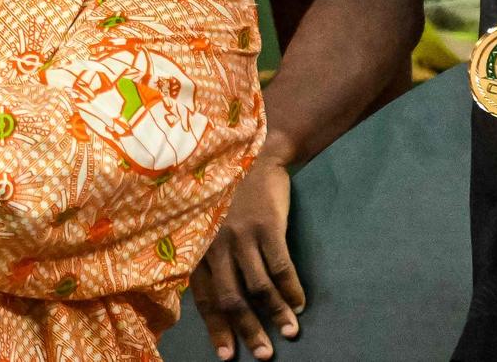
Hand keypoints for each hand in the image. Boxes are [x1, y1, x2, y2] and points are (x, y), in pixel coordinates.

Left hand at [192, 147, 301, 360]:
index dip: (216, 327)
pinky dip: (290, 289)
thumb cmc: (226, 194)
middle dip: (247, 330)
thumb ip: (207, 256)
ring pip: (257, 286)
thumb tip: (218, 301)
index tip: (227, 356)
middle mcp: (214, 242)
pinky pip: (279, 265)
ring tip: (290, 334)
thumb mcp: (206, 223)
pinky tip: (299, 304)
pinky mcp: (266, 225)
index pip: (203, 297)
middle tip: (263, 355)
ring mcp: (240, 234)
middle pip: (230, 297)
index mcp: (197, 246)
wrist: (251, 154)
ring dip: (275, 314)